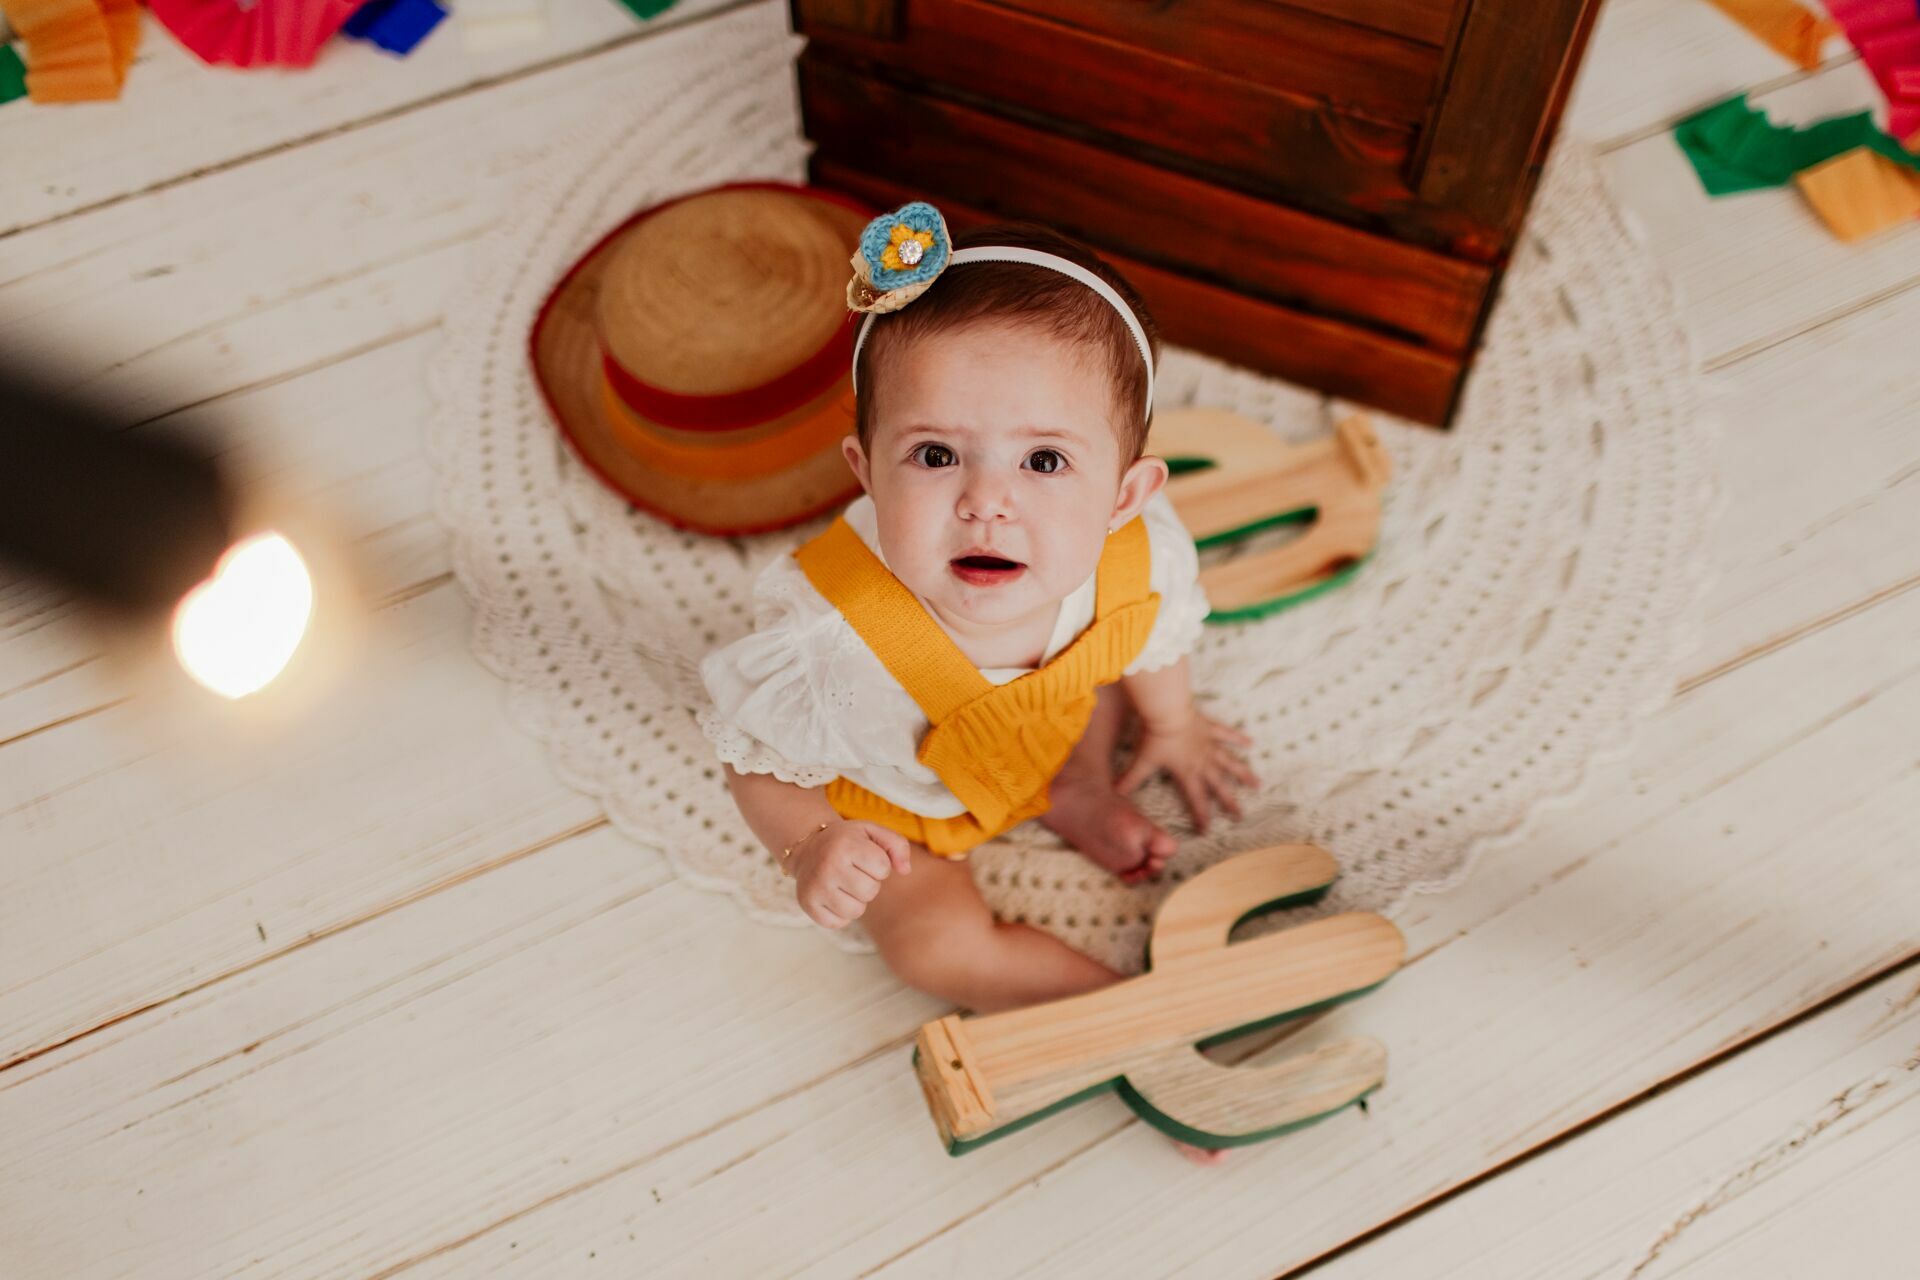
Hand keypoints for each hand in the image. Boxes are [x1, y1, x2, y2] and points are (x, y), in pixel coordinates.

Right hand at [788, 820, 912, 929]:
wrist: (807, 847)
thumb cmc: (847, 841)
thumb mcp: (872, 832)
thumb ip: (898, 845)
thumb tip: (906, 870)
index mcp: (846, 845)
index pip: (883, 869)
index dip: (880, 866)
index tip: (866, 858)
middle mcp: (828, 866)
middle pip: (870, 891)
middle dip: (869, 883)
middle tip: (854, 872)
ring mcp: (816, 887)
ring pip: (856, 911)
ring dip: (856, 900)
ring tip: (845, 884)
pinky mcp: (808, 904)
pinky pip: (838, 922)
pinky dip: (840, 913)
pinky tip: (833, 895)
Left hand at [1115, 710, 1257, 834]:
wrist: (1167, 711)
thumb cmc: (1155, 737)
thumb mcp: (1142, 761)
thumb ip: (1130, 780)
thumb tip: (1114, 795)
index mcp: (1187, 773)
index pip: (1196, 800)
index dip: (1201, 816)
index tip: (1207, 830)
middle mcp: (1202, 762)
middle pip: (1219, 786)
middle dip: (1229, 802)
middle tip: (1240, 815)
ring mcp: (1209, 745)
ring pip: (1230, 763)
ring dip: (1244, 774)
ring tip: (1257, 784)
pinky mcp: (1210, 729)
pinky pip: (1227, 734)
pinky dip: (1239, 738)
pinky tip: (1251, 743)